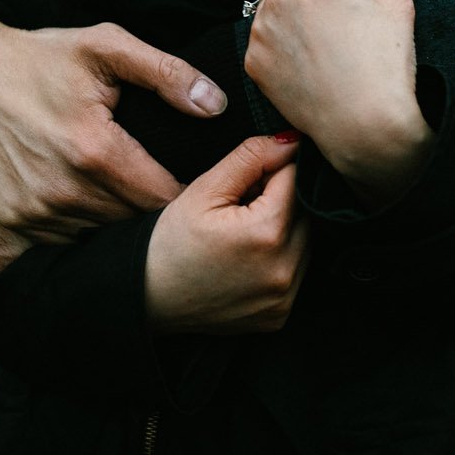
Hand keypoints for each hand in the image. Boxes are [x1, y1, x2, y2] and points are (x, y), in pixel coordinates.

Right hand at [0, 18, 228, 242]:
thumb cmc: (41, 55)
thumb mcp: (106, 45)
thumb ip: (167, 73)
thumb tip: (216, 105)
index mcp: (94, 150)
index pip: (163, 197)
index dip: (187, 191)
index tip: (200, 180)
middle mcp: (63, 190)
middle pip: (135, 219)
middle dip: (156, 207)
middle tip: (169, 185)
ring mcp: (33, 211)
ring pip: (101, 232)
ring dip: (118, 217)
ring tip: (130, 189)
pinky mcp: (11, 220)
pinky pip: (66, 237)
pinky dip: (82, 221)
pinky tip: (90, 195)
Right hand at [145, 135, 307, 333]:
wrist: (147, 295)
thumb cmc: (171, 241)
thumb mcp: (206, 189)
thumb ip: (251, 157)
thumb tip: (291, 140)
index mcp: (267, 232)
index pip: (296, 178)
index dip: (272, 171)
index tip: (247, 180)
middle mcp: (284, 269)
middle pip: (307, 210)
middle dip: (281, 199)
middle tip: (241, 207)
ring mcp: (284, 297)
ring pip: (305, 241)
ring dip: (285, 228)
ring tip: (242, 233)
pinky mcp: (281, 314)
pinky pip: (296, 272)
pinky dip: (281, 259)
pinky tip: (247, 259)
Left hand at [245, 0, 433, 202]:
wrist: (363, 126)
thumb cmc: (384, 65)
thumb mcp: (397, 6)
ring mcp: (261, 31)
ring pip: (284, 4)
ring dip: (308, 6)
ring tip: (338, 26)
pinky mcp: (256, 62)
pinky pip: (271, 38)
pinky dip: (289, 38)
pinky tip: (316, 51)